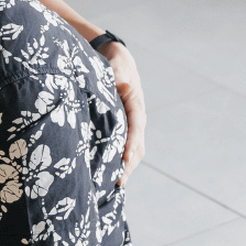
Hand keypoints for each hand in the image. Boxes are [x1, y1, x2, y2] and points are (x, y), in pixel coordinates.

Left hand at [100, 41, 144, 184]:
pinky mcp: (123, 127)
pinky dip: (119, 160)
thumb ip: (118, 76)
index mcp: (135, 106)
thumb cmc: (116, 63)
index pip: (135, 128)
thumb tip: (122, 84)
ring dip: (125, 166)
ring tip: (113, 184)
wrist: (118, 61)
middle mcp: (136, 118)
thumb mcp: (117, 66)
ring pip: (132, 150)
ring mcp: (131, 125)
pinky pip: (124, 146)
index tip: (126, 160)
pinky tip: (108, 173)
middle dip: (128, 164)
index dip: (131, 145)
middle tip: (117, 182)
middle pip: (136, 146)